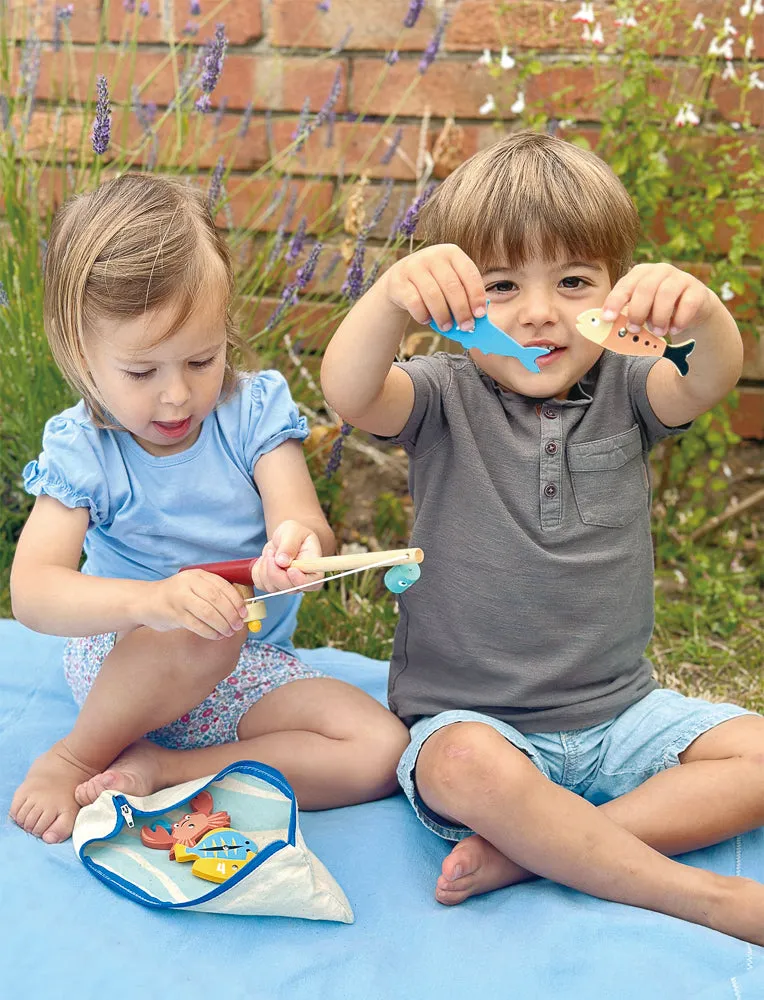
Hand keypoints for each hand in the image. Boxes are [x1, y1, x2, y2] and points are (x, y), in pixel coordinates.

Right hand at [141, 571, 247, 639]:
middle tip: (238, 625)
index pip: (222, 585)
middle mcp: (188, 584)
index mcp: (197, 575)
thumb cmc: (177, 596)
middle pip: (216, 599)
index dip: (236, 599)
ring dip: (222, 625)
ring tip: (228, 632)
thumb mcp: (194, 587)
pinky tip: (216, 636)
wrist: (146, 601)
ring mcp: (180, 599)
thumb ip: (213, 594)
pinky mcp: (174, 614)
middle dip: (231, 614)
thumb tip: (240, 609)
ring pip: (207, 613)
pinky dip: (210, 632)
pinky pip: (196, 625)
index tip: (244, 612)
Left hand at [251, 521, 324, 593]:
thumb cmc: (293, 533)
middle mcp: (302, 581)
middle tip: (271, 552)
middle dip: (275, 571)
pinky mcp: (272, 585)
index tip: (290, 569)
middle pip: (289, 588)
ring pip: (272, 587)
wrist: (284, 538)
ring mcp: (286, 586)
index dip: (301, 581)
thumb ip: (289, 544)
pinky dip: (258, 570)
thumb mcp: (293, 531)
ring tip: (270, 551)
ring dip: (265, 568)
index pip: (313, 583)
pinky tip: (265, 559)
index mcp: (314, 568)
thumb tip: (282, 562)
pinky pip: (261, 584)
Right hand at [382, 244, 486, 332]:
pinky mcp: (399, 282)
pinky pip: (415, 303)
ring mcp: (414, 267)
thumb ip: (463, 294)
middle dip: (461, 310)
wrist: (400, 279)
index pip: (469, 274)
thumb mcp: (449, 281)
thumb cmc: (434, 283)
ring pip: (433, 295)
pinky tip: (427, 320)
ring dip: (443, 316)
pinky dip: (423, 315)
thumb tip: (476, 319)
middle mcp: (432, 255)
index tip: (480, 315)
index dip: (476, 296)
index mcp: (451, 253)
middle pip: (452, 286)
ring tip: (447, 328)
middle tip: (466, 327)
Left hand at [601, 264, 715, 338]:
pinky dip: (679, 320)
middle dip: (637, 312)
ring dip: (658, 318)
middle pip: (645, 288)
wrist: (693, 308)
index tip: (607, 319)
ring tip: (657, 332)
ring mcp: (680, 278)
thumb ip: (625, 316)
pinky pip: (688, 304)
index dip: (614, 302)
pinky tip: (674, 329)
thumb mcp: (640, 310)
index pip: (624, 285)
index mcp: (640, 273)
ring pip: (666, 295)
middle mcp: (659, 271)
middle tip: (635, 329)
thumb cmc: (657, 309)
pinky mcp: (697, 290)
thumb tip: (608, 329)